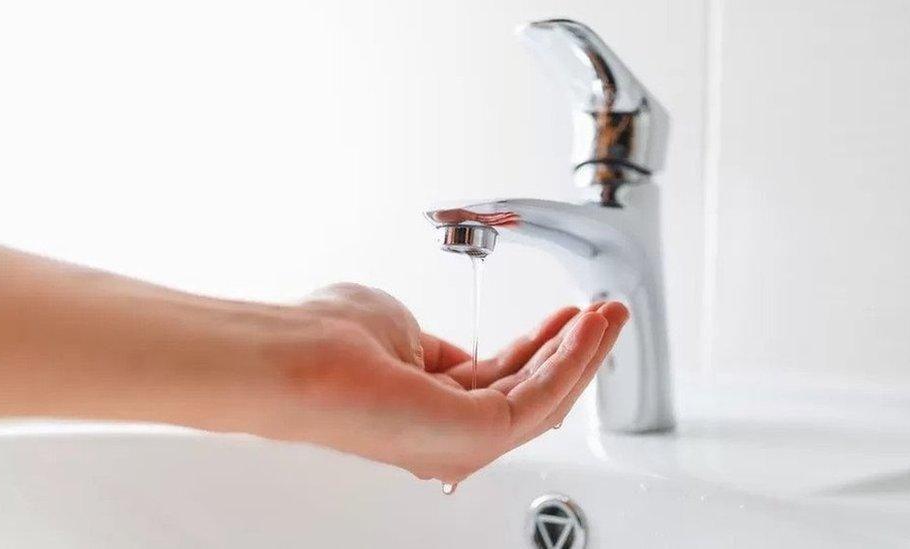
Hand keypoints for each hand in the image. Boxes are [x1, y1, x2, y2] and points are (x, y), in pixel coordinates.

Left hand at [246, 283, 628, 482]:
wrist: (300, 358)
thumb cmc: (327, 341)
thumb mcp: (400, 329)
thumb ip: (436, 348)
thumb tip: (458, 352)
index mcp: (429, 405)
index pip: (501, 380)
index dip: (540, 344)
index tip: (567, 316)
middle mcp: (449, 431)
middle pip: (531, 389)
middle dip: (574, 348)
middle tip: (605, 314)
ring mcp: (463, 439)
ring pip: (544, 397)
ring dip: (582, 352)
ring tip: (609, 315)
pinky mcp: (478, 436)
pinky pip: (540, 399)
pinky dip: (570, 361)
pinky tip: (586, 329)